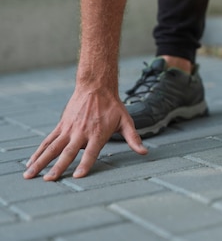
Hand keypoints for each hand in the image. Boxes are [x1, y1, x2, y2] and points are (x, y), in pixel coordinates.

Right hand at [23, 86, 146, 180]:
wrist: (96, 87)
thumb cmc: (113, 106)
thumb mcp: (126, 121)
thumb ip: (133, 138)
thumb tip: (145, 152)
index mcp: (98, 133)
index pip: (91, 152)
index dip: (85, 164)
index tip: (78, 176)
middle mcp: (81, 132)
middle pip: (68, 152)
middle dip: (58, 167)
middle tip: (49, 180)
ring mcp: (69, 129)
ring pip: (52, 148)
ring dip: (41, 161)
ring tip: (30, 175)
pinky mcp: (61, 126)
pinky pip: (48, 141)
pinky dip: (38, 151)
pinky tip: (30, 162)